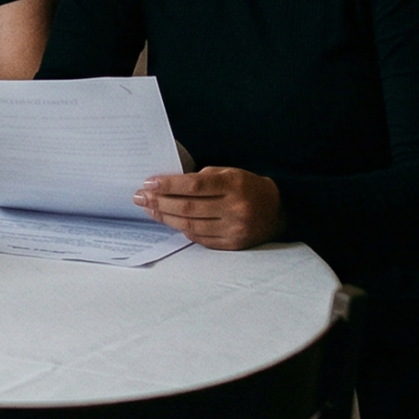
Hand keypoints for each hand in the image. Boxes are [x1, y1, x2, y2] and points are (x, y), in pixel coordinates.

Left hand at [134, 167, 284, 249]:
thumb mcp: (230, 172)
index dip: (169, 185)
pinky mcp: (232, 245)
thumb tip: (168, 186)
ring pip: (190, 225)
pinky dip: (182, 230)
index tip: (149, 183)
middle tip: (140, 198)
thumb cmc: (247, 187)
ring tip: (149, 209)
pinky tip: (169, 221)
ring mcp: (234, 229)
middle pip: (189, 207)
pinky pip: (200, 239)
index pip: (195, 186)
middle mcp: (235, 208)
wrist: (278, 211)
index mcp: (234, 185)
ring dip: (166, 217)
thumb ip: (203, 178)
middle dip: (160, 202)